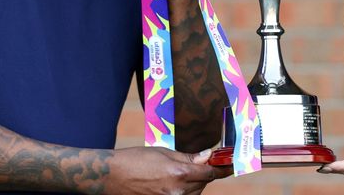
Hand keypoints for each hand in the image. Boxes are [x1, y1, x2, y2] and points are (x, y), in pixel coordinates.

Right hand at [103, 147, 230, 194]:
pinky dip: (185, 191)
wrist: (113, 176)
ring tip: (180, 172)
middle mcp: (179, 192)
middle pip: (203, 183)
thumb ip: (188, 157)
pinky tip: (175, 183)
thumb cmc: (136, 159)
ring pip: (195, 193)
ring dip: (195, 183)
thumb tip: (208, 156)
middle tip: (200, 163)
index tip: (230, 164)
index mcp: (180, 174)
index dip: (222, 168)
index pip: (210, 173)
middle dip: (204, 173)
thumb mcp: (164, 152)